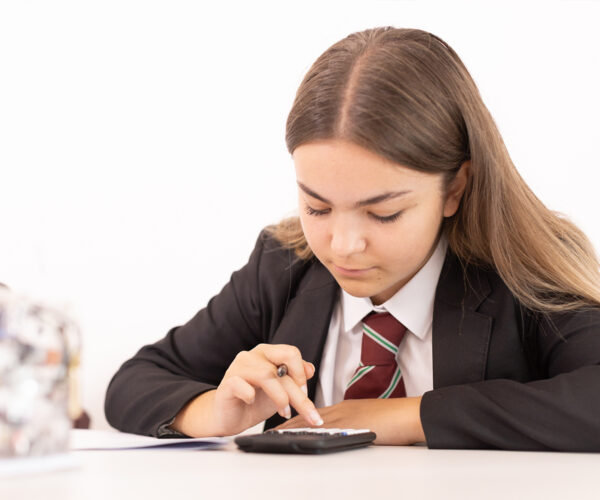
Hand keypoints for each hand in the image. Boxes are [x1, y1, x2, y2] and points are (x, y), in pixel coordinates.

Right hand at [172, 344, 322, 436]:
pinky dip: (250, 395)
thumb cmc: (254, 402)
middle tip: (306, 410)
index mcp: (267, 354)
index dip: (301, 374)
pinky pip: (241, 385)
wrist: (229, 418)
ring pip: (266, 374)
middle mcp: (253, 356)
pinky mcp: (227, 383)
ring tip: (284, 412)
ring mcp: (238, 368)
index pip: (291, 353)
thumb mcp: (281, 390)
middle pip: (282, 363)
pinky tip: (252, 402)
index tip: (305, 394)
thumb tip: (310, 369)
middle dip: (298, 391)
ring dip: (280, 397)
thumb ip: (295, 378)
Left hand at [274, 397, 424, 444]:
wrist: (410, 414)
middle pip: (307, 416)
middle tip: (269, 433)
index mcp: (344, 409)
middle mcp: (340, 410)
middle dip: (287, 424)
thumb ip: (353, 427)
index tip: (280, 427)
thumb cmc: (394, 420)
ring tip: (274, 436)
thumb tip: (342, 437)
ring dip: (292, 428)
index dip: (295, 420)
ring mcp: (344, 416)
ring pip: (312, 421)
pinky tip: (297, 439)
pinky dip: (309, 433)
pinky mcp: (350, 424)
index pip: (313, 414)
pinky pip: (324, 429)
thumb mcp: (368, 422)